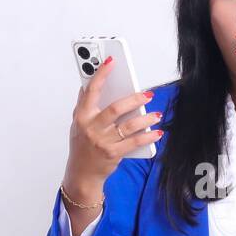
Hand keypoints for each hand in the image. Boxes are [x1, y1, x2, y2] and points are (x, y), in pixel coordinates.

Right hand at [63, 57, 163, 193]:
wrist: (81, 174)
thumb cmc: (82, 146)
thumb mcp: (78, 124)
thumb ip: (84, 105)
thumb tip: (88, 85)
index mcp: (82, 116)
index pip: (91, 91)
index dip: (101, 74)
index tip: (111, 62)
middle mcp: (91, 128)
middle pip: (115, 108)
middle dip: (133, 99)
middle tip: (147, 94)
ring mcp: (102, 142)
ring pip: (128, 125)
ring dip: (145, 119)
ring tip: (156, 114)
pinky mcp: (113, 154)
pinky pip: (134, 142)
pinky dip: (148, 137)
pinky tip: (157, 132)